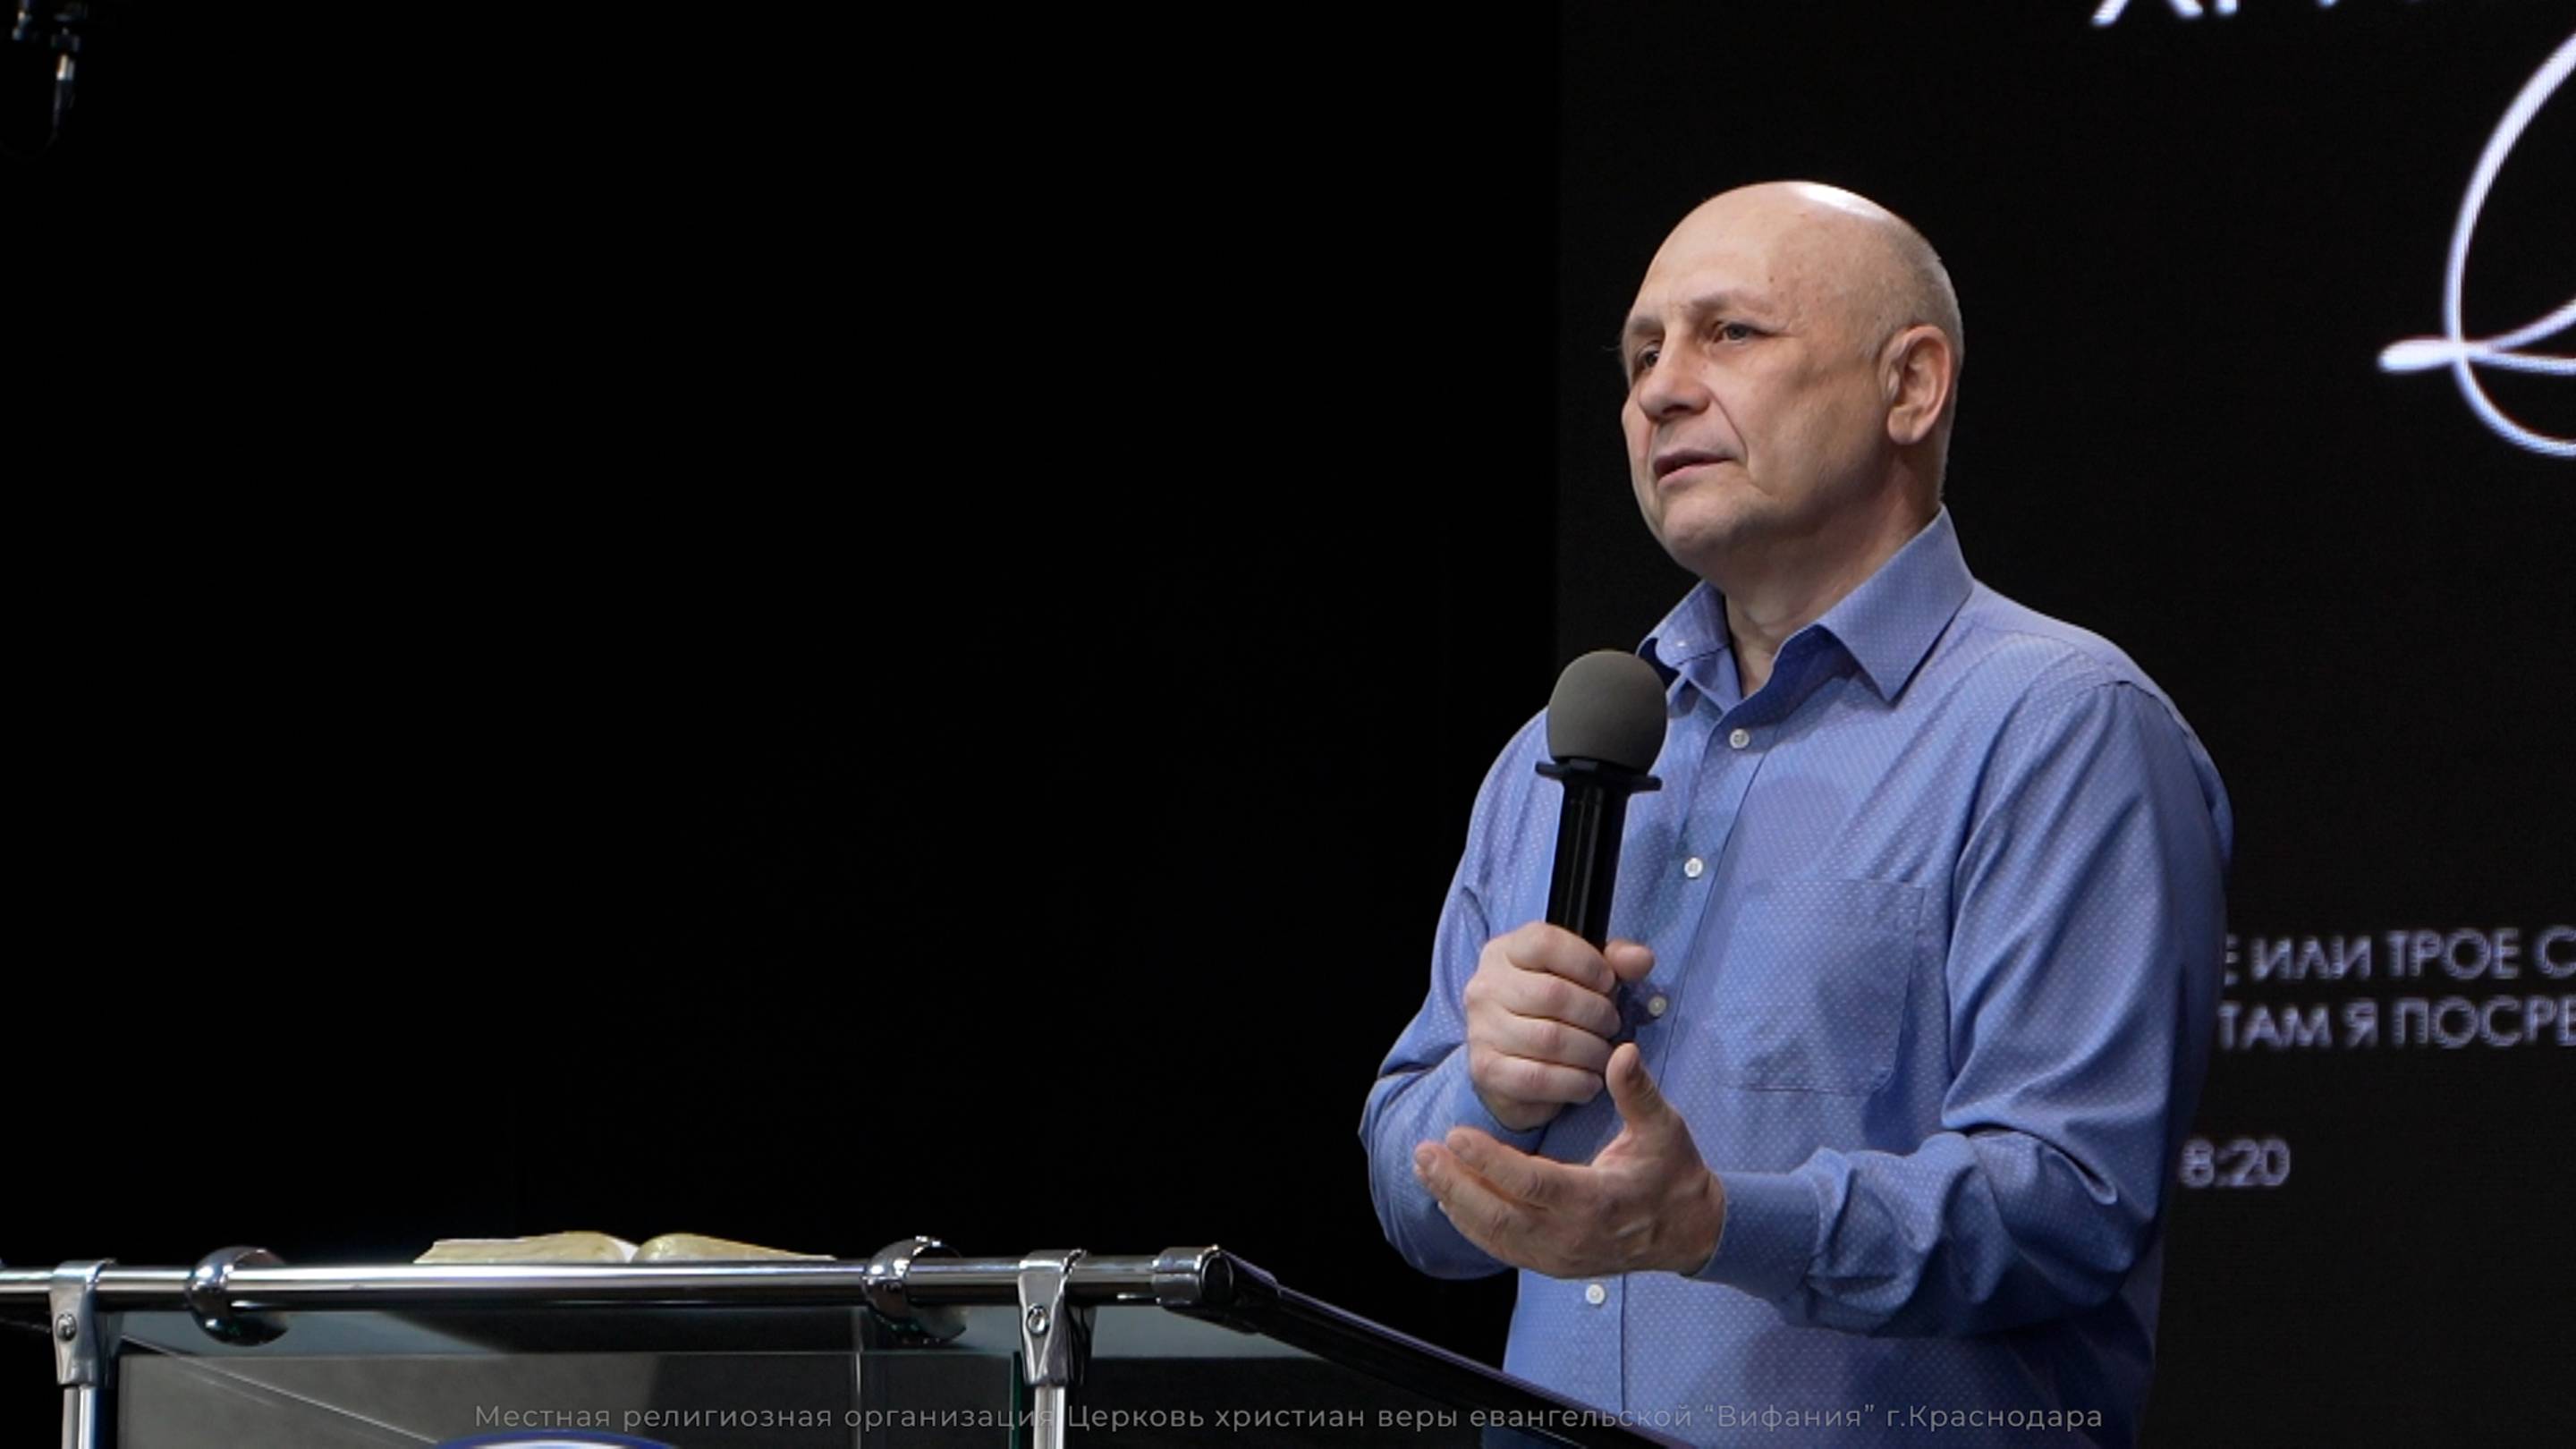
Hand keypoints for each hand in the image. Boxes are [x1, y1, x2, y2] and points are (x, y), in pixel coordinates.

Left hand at [1414, 1042, 1726, 1278]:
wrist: (1688, 1231)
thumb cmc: (1673, 1171)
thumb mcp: (1665, 1128)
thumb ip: (1638, 1093)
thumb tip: (1622, 1052)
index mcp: (1599, 1201)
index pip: (1534, 1184)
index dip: (1491, 1161)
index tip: (1456, 1133)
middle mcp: (1574, 1236)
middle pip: (1501, 1216)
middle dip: (1456, 1184)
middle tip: (1423, 1152)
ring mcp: (1561, 1257)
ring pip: (1495, 1236)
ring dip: (1455, 1202)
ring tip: (1425, 1169)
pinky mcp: (1553, 1266)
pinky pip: (1503, 1248)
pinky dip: (1471, 1225)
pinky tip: (1448, 1199)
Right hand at [1462, 923, 1655, 1131]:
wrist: (1517, 1067)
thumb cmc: (1554, 1012)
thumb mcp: (1586, 977)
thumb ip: (1616, 962)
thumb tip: (1641, 959)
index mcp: (1504, 952)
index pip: (1545, 943)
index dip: (1588, 963)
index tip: (1608, 983)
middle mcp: (1484, 987)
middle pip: (1553, 994)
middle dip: (1598, 1014)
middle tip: (1613, 1027)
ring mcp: (1481, 1030)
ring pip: (1550, 1039)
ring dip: (1591, 1051)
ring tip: (1604, 1055)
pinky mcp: (1486, 1070)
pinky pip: (1540, 1077)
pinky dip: (1575, 1082)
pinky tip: (1589, 1081)